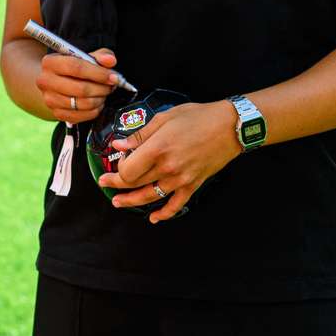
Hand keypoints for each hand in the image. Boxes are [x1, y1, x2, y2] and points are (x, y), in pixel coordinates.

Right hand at [37, 48, 120, 122]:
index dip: (98, 73)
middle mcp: (45, 81)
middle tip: (111, 86)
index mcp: (50, 62)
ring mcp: (49, 99)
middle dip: (102, 88)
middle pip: (80, 89)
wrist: (56, 82)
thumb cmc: (74, 67)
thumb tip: (110, 60)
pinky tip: (97, 102)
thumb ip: (100, 56)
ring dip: (100, 99)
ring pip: (83, 104)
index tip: (113, 77)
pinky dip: (94, 110)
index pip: (76, 67)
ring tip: (104, 93)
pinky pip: (82, 116)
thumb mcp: (86, 56)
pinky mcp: (56, 113)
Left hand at [97, 101, 240, 222]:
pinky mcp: (193, 184)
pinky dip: (165, 214)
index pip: (127, 170)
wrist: (230, 126)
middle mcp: (167, 167)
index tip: (114, 163)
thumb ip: (139, 135)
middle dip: (116, 185)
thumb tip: (118, 146)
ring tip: (118, 202)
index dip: (117, 169)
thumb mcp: (164, 118)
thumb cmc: (198, 117)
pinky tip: (154, 218)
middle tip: (105, 183)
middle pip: (135, 184)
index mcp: (157, 149)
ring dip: (131, 201)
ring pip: (150, 196)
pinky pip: (176, 204)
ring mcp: (181, 179)